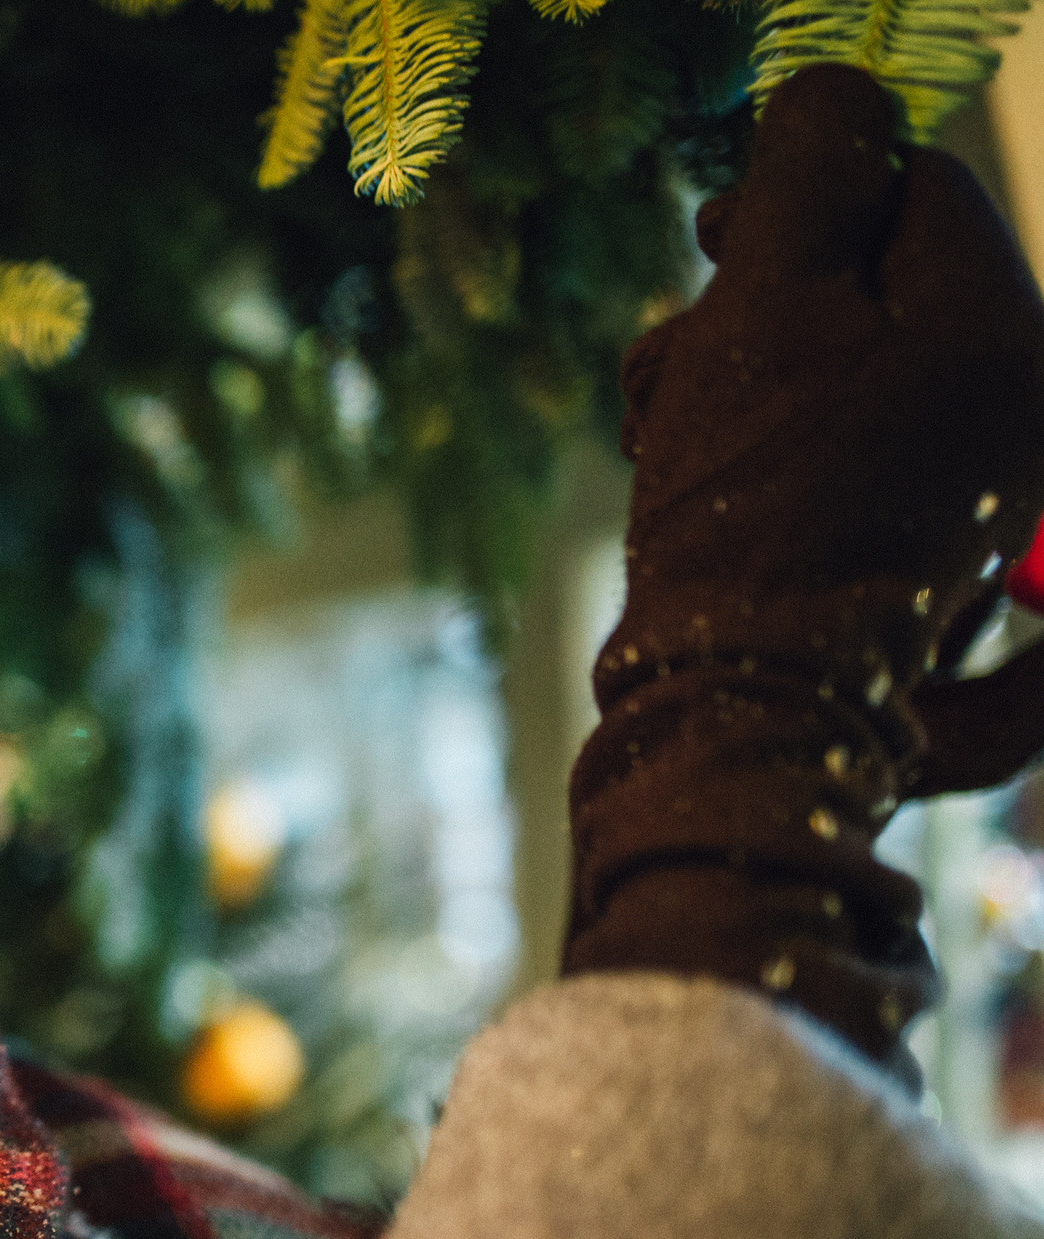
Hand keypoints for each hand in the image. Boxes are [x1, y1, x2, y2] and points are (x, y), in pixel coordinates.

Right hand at [607, 62, 1043, 739]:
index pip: (913, 189)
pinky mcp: (914, 546)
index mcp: (1008, 335)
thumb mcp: (768, 305)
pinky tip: (691, 483)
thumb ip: (809, 173)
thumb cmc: (751, 506)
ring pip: (842, 366)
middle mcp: (1017, 407)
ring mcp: (973, 488)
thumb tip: (839, 96)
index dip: (796, 196)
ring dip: (734, 380)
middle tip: (675, 360)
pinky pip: (840, 446)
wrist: (736, 705)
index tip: (706, 234)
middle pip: (873, 283)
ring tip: (666, 438)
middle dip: (755, 306)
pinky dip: (757, 448)